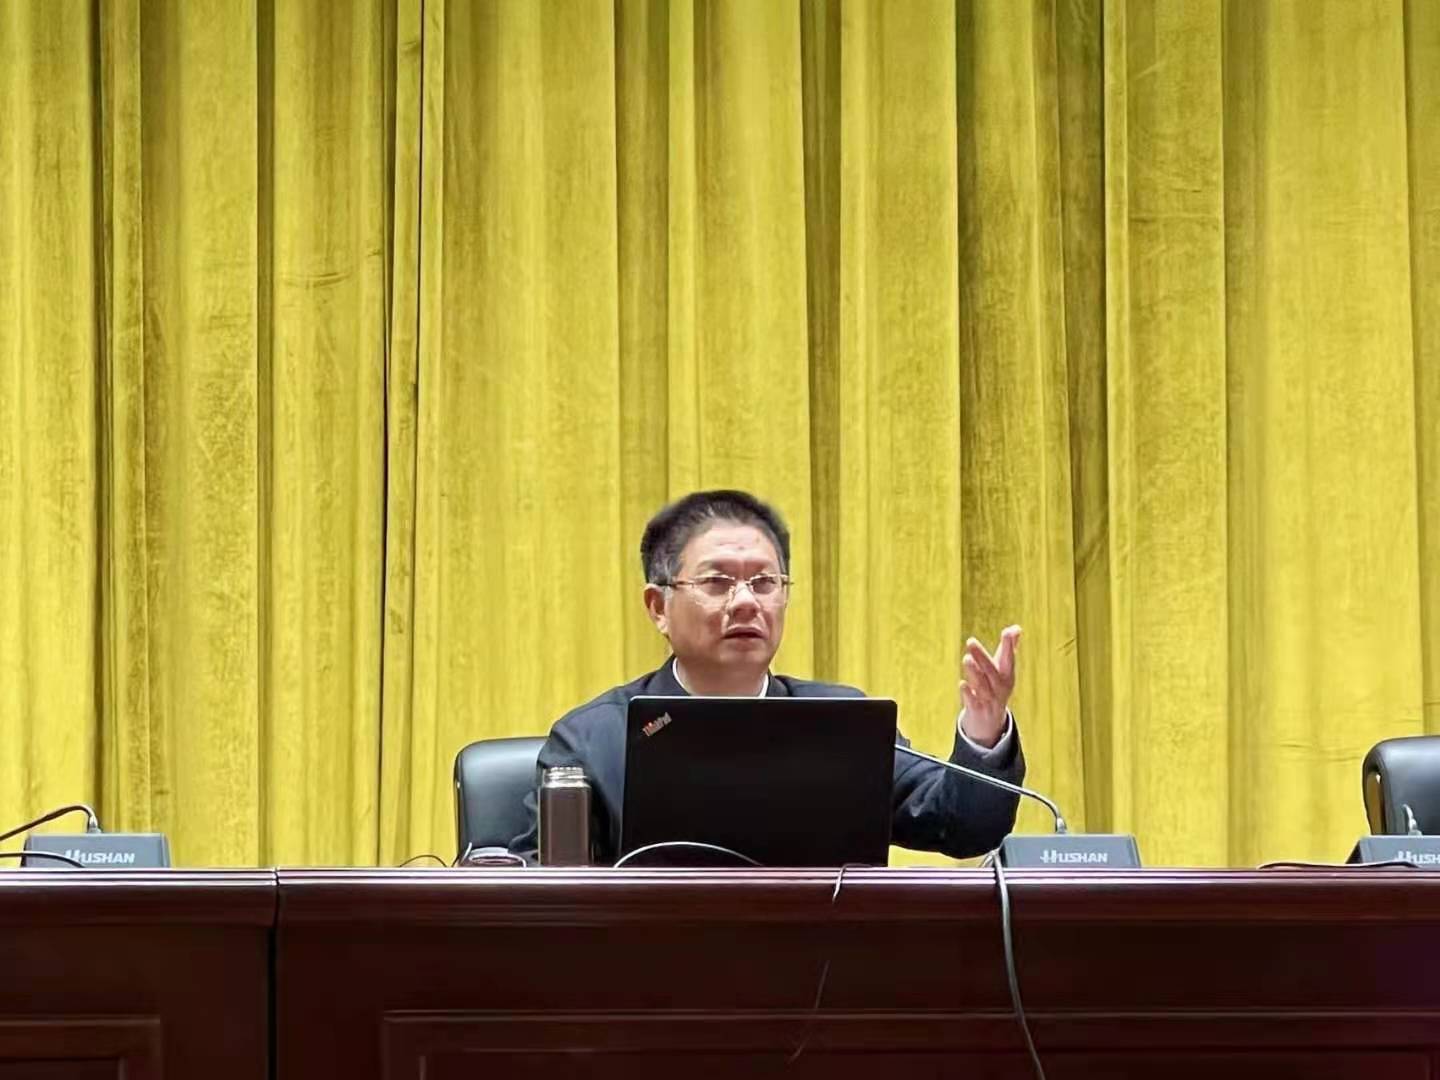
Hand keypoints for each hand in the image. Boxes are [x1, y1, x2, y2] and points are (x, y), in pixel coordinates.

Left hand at [959, 625, 1020, 747]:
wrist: (991, 723)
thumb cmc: (996, 688)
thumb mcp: (1004, 670)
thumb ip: (1009, 648)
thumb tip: (1016, 628)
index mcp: (1007, 675)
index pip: (1009, 659)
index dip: (1009, 645)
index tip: (1008, 632)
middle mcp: (999, 687)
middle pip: (991, 671)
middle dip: (982, 657)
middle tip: (970, 641)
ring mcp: (989, 699)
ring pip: (982, 685)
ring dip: (974, 673)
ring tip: (966, 659)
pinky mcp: (977, 709)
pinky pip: (973, 702)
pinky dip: (968, 694)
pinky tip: (962, 684)